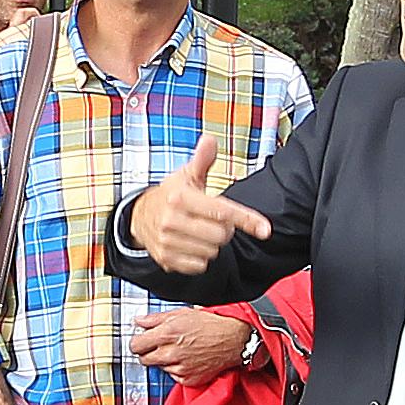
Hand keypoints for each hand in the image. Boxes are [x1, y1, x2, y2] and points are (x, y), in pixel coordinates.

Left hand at [129, 305, 252, 382]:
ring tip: (180, 350)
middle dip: (148, 353)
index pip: (136, 345)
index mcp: (167, 334)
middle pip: (144, 359)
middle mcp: (171, 353)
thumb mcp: (181, 314)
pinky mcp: (188, 379)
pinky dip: (177, 369)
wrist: (233, 340)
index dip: (138, 343)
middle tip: (160, 346)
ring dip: (165, 360)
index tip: (142, 341)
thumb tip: (138, 321)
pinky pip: (173, 376)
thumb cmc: (210, 324)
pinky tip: (188, 359)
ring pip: (159, 367)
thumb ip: (155, 319)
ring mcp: (179, 368)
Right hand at [131, 144, 269, 276]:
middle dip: (225, 230)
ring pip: (212, 252)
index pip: (222, 210)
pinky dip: (201, 257)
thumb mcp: (186, 175)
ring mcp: (167, 241)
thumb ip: (202, 159)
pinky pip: (199, 265)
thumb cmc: (171, 194)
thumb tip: (210, 140)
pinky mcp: (166, 259)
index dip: (247, 220)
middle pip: (221, 235)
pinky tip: (191, 244)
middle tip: (213, 220)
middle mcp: (172, 220)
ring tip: (200, 231)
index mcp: (180, 197)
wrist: (139, 217)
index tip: (265, 230)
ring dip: (212, 244)